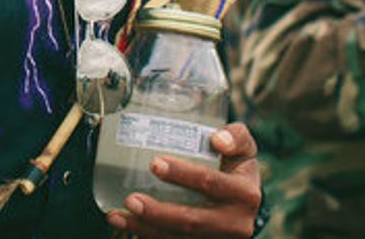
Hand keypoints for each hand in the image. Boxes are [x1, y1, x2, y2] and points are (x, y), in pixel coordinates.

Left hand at [106, 123, 261, 237]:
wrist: (245, 202)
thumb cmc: (236, 168)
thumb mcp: (243, 148)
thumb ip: (235, 136)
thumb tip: (217, 139)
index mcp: (245, 193)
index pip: (211, 183)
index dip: (183, 174)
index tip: (155, 164)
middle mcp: (235, 223)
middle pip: (192, 221)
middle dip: (159, 213)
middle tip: (131, 199)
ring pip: (179, 238)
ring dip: (145, 229)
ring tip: (119, 216)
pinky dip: (148, 235)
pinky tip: (126, 225)